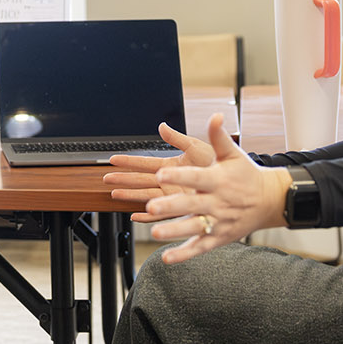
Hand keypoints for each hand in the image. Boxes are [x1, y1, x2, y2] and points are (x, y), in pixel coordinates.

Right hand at [103, 116, 219, 213]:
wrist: (236, 182)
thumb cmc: (217, 162)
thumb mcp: (196, 147)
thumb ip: (177, 138)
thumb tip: (162, 126)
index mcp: (170, 165)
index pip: (144, 162)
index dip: (128, 161)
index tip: (113, 159)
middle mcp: (168, 181)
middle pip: (140, 179)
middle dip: (123, 178)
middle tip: (106, 177)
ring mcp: (172, 195)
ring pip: (145, 195)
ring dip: (129, 195)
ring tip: (114, 194)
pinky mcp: (180, 208)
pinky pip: (159, 214)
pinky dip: (147, 217)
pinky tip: (135, 217)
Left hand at [136, 115, 292, 263]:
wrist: (269, 200)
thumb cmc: (246, 174)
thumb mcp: (233, 153)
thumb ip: (219, 136)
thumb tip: (215, 115)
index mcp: (218, 179)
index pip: (196, 177)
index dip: (179, 176)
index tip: (160, 173)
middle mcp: (218, 202)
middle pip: (192, 205)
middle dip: (171, 207)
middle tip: (151, 206)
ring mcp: (218, 222)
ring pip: (194, 229)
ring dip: (175, 232)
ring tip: (155, 233)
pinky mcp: (219, 237)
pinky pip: (200, 247)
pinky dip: (184, 254)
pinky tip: (166, 258)